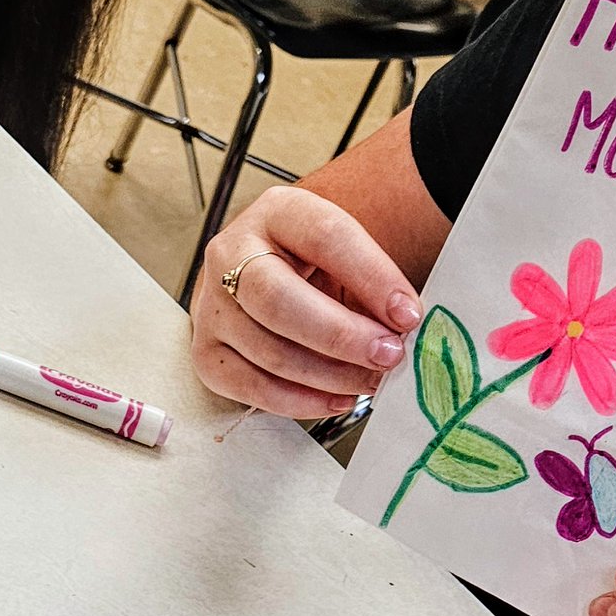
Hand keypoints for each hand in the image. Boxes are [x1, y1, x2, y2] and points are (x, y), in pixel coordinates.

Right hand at [190, 186, 422, 417]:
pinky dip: (301, 402)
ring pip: (268, 351)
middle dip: (341, 335)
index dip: (372, 277)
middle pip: (277, 299)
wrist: (278, 272)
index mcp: (278, 213)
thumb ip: (376, 286)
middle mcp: (231, 253)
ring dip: (330, 375)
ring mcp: (211, 306)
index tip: (409, 314)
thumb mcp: (350, 258)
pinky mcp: (206, 352)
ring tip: (370, 380)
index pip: (325, 236)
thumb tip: (402, 329)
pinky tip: (338, 398)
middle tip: (388, 355)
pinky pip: (252, 388)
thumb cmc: (321, 267)